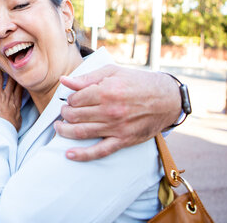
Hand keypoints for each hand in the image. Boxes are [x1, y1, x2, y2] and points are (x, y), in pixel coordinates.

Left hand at [0, 63, 22, 130]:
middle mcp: (8, 95)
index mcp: (16, 101)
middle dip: (11, 70)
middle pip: (12, 80)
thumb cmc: (9, 128)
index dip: (20, 79)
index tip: (20, 72)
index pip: (20, 87)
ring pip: (0, 78)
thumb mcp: (18, 120)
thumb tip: (18, 111)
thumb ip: (18, 113)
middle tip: (11, 62)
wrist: (0, 130)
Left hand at [54, 64, 180, 160]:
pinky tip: (69, 154)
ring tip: (59, 127)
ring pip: (81, 132)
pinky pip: (99, 151)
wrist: (167, 99)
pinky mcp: (123, 140)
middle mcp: (110, 110)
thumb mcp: (113, 72)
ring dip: (65, 131)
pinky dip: (82, 154)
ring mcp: (116, 127)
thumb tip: (64, 81)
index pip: (75, 99)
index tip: (71, 99)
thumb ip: (87, 78)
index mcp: (106, 91)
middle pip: (75, 116)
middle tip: (65, 112)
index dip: (69, 99)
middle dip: (65, 114)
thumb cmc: (139, 83)